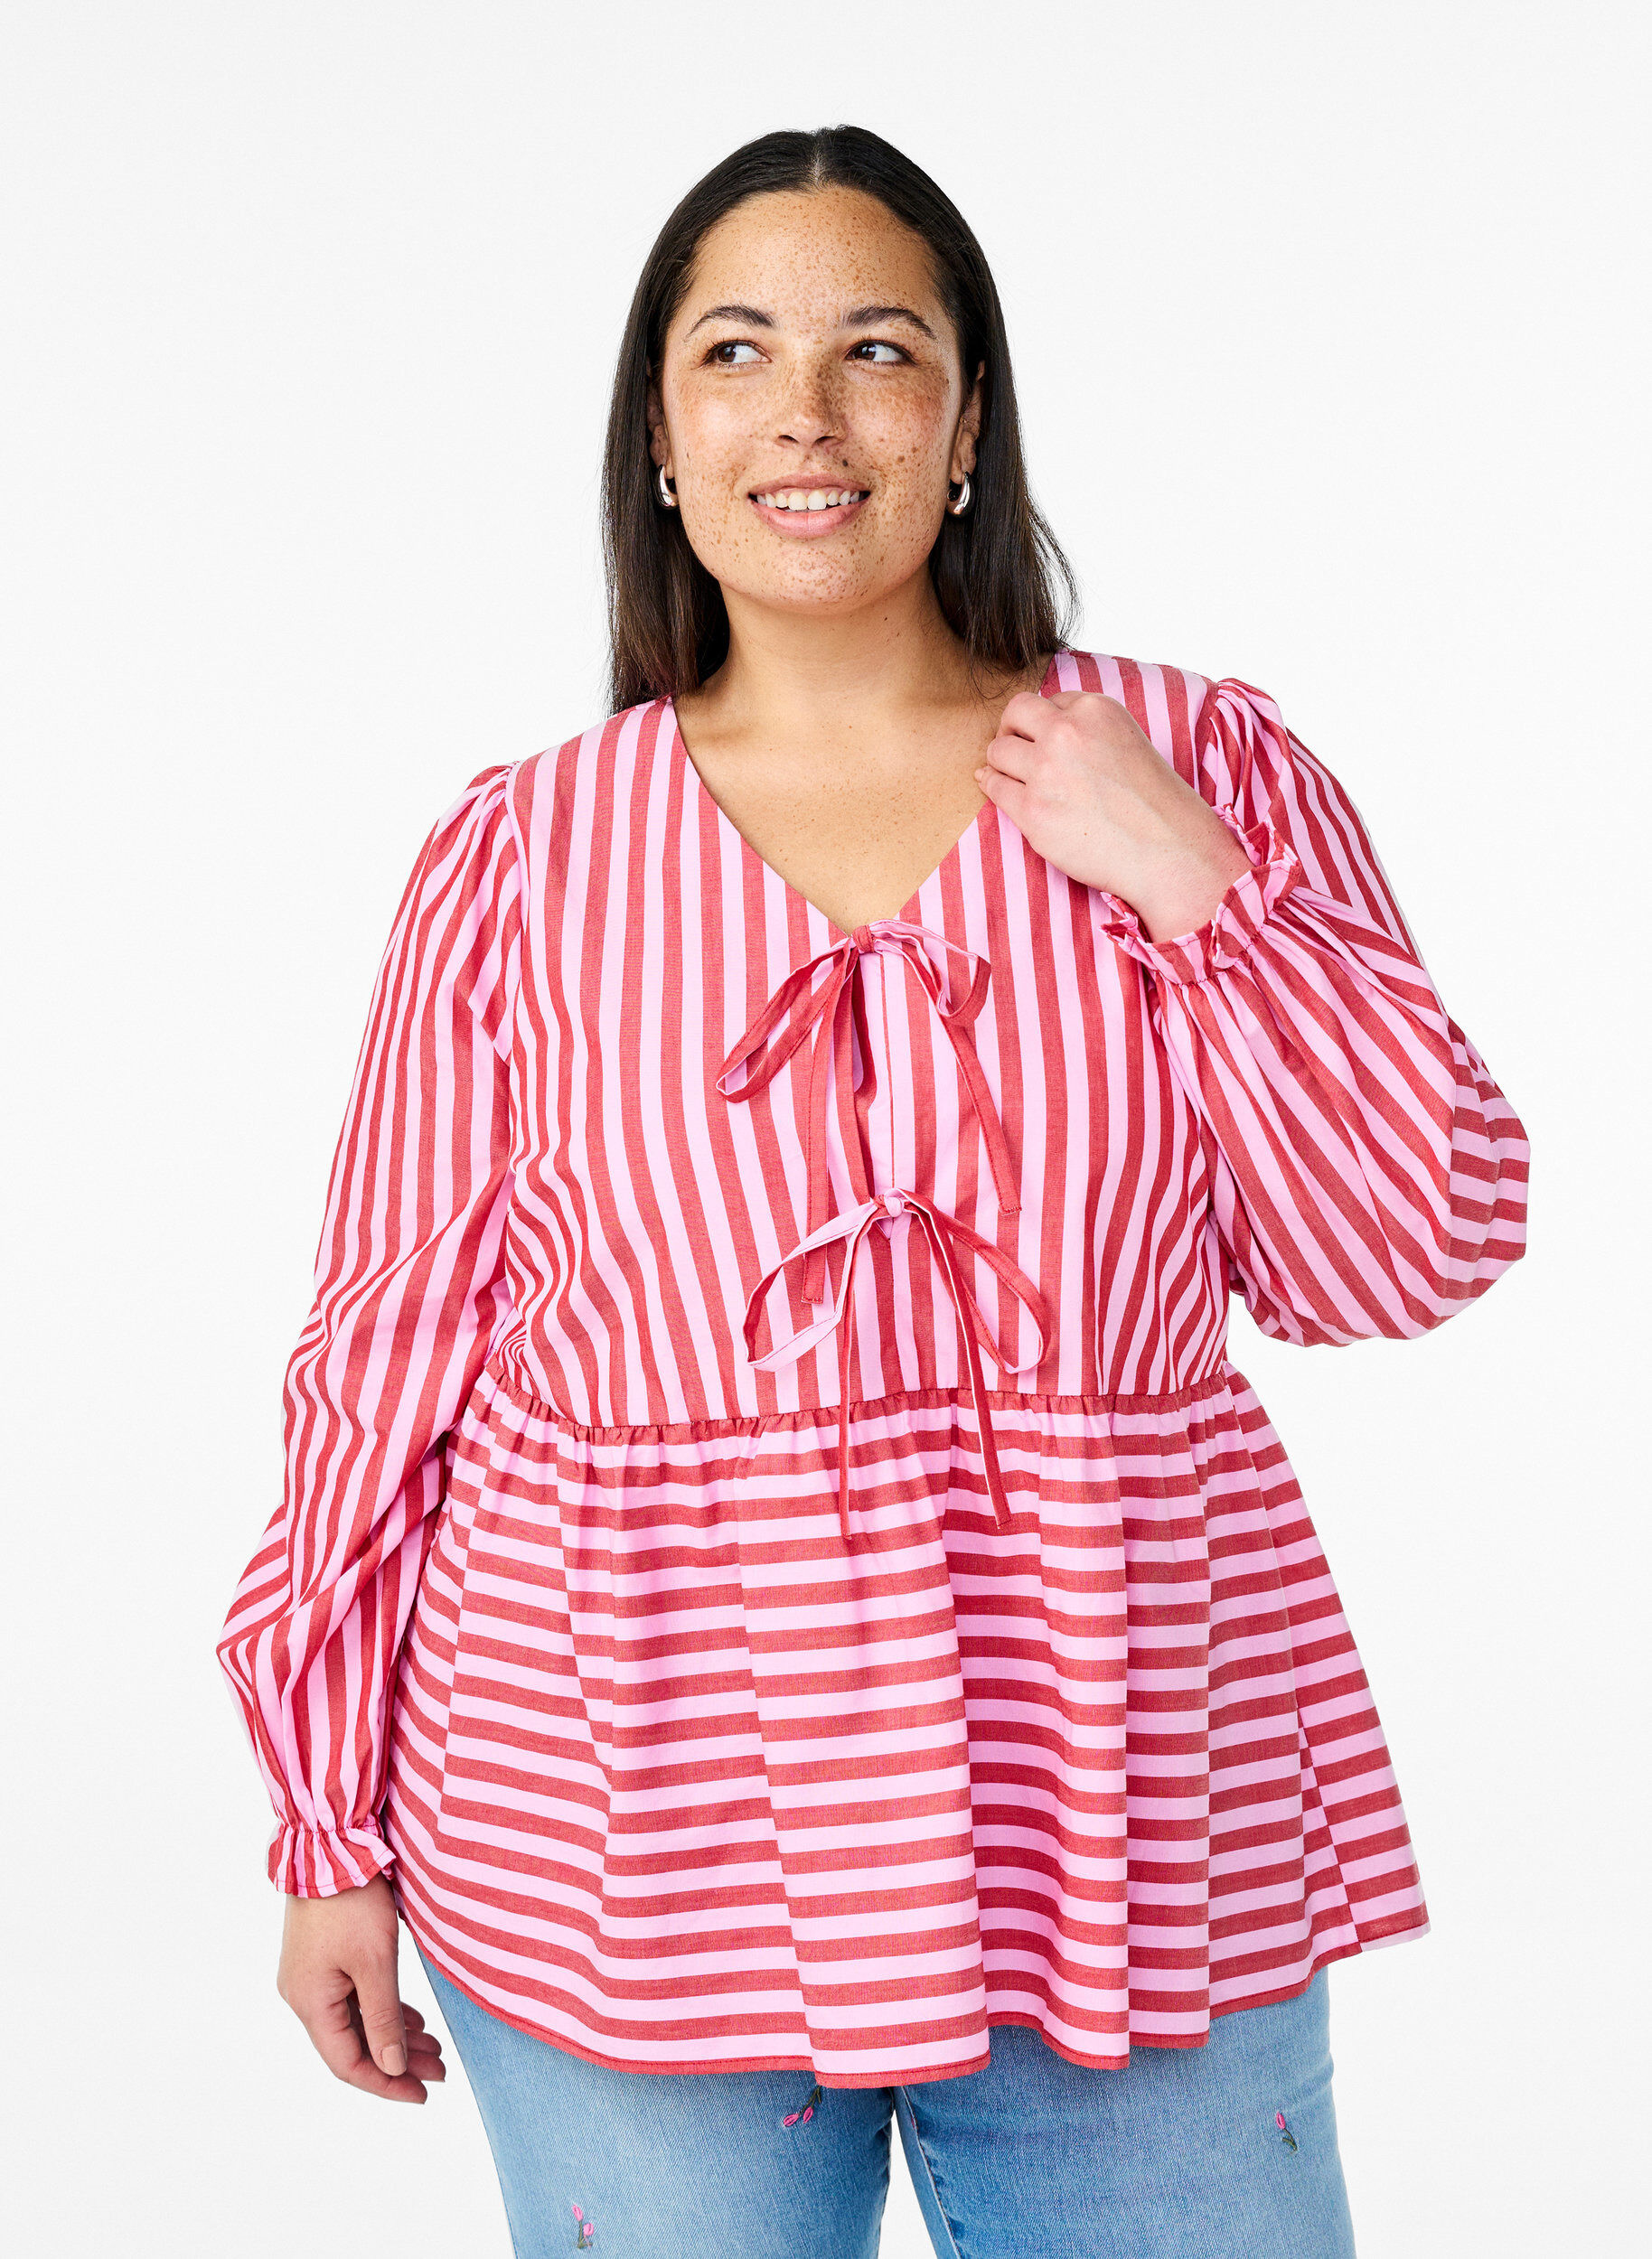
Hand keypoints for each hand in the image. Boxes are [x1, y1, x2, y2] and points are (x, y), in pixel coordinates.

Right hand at [276, 1874, 446, 2102]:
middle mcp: (303, 1996)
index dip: (386, 2083)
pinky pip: (352, 1999)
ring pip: (355, 2022)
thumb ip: (384, 2019)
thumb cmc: (353, 1902)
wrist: (329, 1844)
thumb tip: (392, 2067)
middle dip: (397, 2061)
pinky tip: (411, 2019)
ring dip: (393, 2036)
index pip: (348, 2063)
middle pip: (352, 2045)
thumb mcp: (376, 1963)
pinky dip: (382, 2011)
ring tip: (434, 2048)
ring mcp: (310, 1977)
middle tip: (440, 2071)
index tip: (423, 2093)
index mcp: (310, 2004)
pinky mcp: (321, 1958)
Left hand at [977, 690, 1252, 944]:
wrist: (1167, 849)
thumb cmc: (1152, 802)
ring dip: (1000, 761)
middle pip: (1015, 713)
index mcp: (1095, 709)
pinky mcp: (1032, 810)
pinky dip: (992, 786)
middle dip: (1011, 728)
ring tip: (1013, 776)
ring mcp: (1046, 771)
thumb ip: (1087, 728)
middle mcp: (1067, 733)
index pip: (1050, 701)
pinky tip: (998, 788)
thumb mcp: (1127, 740)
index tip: (1047, 741)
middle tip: (1015, 748)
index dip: (1046, 723)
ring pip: (997, 750)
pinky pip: (993, 787)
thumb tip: (1041, 728)